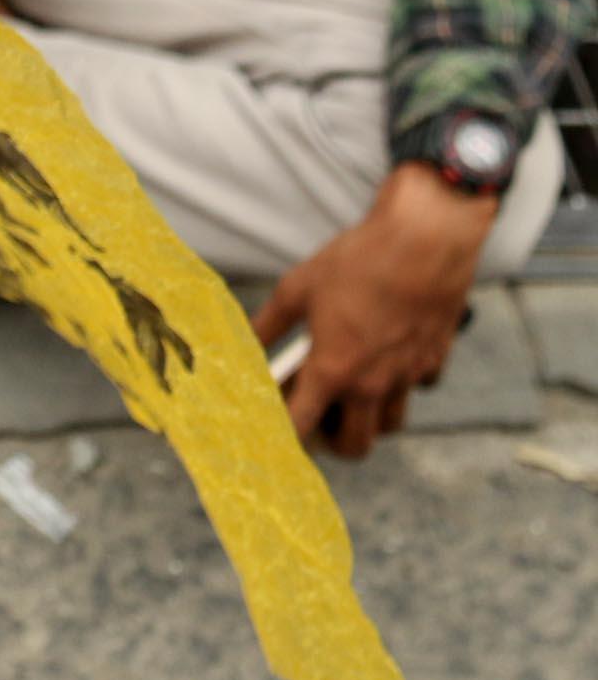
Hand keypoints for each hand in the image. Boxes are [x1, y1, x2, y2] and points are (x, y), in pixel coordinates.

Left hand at [254, 163, 495, 458]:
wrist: (429, 232)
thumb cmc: (360, 259)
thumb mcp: (297, 289)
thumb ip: (267, 326)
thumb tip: (242, 345)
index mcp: (331, 371)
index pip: (298, 430)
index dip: (281, 437)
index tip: (273, 431)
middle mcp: (371, 383)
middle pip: (354, 446)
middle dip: (332, 442)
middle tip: (319, 416)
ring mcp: (407, 373)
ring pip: (390, 425)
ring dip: (371, 418)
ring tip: (354, 393)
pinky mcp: (436, 356)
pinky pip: (419, 387)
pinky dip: (404, 382)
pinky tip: (390, 358)